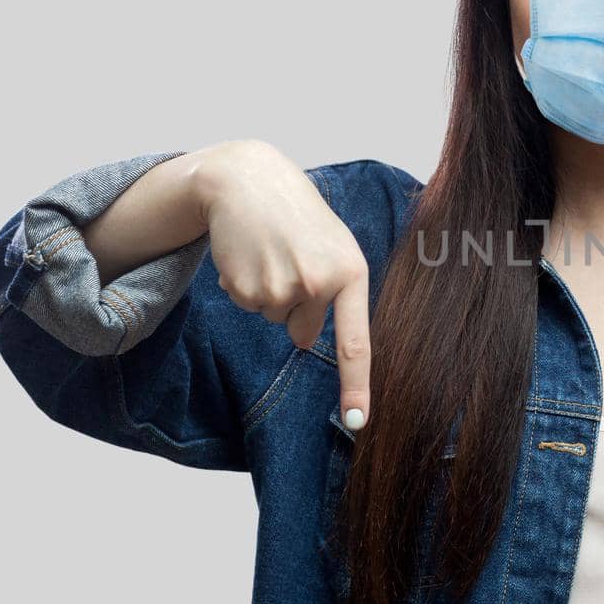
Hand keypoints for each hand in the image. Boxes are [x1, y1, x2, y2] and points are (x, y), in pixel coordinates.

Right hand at [195, 140, 372, 429]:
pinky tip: (250, 254)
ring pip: (274, 319)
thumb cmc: (298, 216)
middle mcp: (318, 284)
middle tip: (289, 260)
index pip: (355, 343)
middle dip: (294, 307)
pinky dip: (245, 286)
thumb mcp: (334, 245)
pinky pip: (249, 306)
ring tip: (271, 251)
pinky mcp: (246, 288)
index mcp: (350, 273)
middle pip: (302, 332)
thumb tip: (306, 342)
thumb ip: (335, 293)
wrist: (249, 181)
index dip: (356, 387)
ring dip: (269, 292)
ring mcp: (280, 288)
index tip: (358, 422)